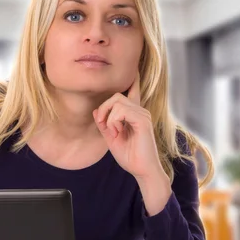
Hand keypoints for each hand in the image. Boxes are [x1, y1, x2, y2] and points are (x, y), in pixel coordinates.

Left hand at [93, 72, 170, 214]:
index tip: (134, 69)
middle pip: (116, 96)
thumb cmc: (130, 155)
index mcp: (134, 114)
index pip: (133, 92)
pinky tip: (117, 131)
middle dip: (104, 108)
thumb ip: (104, 124)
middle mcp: (140, 111)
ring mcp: (143, 114)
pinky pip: (122, 110)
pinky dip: (114, 121)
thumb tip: (96, 111)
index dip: (132, 80)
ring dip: (108, 117)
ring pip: (117, 101)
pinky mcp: (143, 121)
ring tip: (114, 131)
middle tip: (103, 125)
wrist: (141, 170)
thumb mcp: (111, 138)